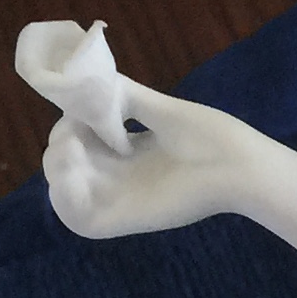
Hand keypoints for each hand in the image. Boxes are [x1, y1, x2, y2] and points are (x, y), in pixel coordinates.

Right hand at [41, 84, 258, 240]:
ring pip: (62, 190)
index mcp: (128, 151)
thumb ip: (123, 95)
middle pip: (63, 162)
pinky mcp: (120, 220)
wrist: (240, 167)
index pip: (78, 138)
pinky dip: (63, 196)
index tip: (82, 104)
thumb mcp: (160, 109)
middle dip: (59, 140)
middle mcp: (118, 175)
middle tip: (79, 128)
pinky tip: (74, 170)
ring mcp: (117, 198)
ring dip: (56, 166)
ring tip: (73, 147)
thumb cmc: (212, 138)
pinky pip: (77, 219)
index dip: (71, 120)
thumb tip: (84, 77)